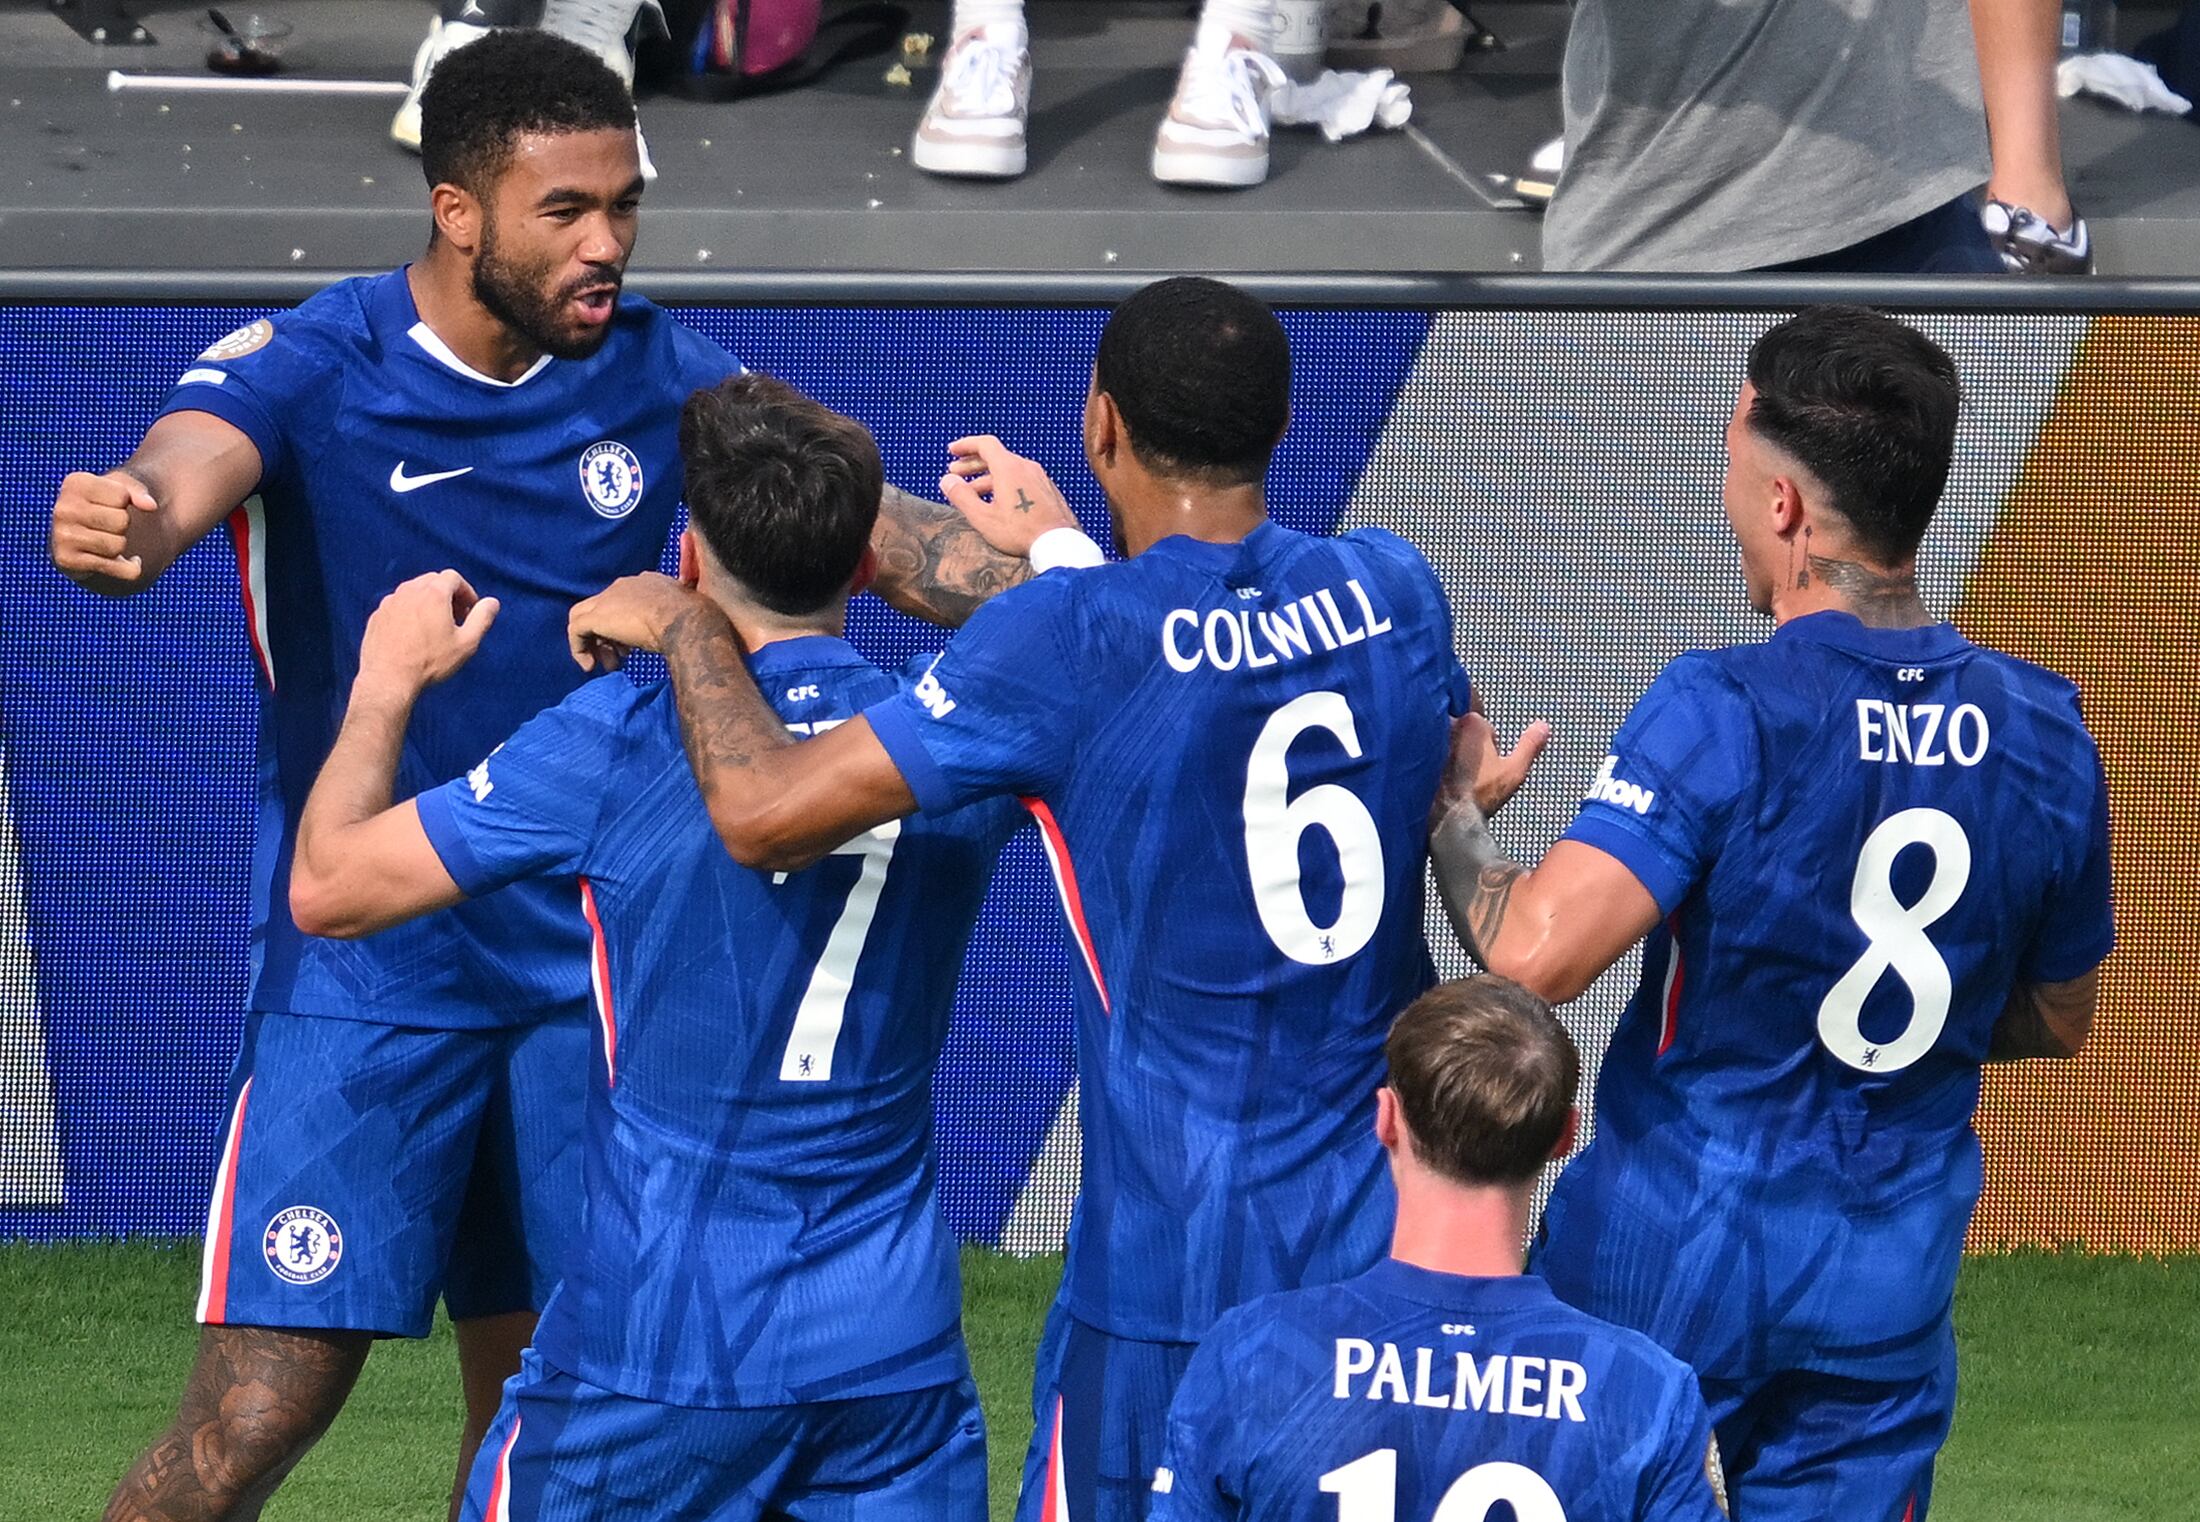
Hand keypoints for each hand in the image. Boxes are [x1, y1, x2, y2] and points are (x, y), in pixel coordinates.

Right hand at [50, 469, 156, 586]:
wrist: (78, 537)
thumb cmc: (104, 507)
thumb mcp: (121, 490)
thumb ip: (138, 492)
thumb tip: (151, 505)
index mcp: (74, 484)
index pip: (121, 496)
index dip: (124, 501)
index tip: (110, 503)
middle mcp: (62, 509)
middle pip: (121, 521)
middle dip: (123, 525)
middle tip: (108, 525)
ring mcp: (62, 536)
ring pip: (118, 545)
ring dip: (120, 545)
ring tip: (106, 539)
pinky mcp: (68, 561)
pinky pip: (120, 569)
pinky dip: (130, 568)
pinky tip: (122, 560)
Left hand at [358, 570, 498, 696]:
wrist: (388, 678)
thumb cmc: (430, 662)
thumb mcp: (466, 643)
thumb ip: (482, 618)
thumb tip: (492, 602)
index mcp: (433, 594)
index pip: (453, 577)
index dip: (466, 591)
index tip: (470, 610)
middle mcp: (409, 591)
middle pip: (432, 580)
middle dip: (447, 594)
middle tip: (454, 617)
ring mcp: (389, 602)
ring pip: (412, 591)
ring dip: (427, 602)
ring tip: (433, 626)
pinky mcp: (377, 615)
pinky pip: (397, 605)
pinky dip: (409, 612)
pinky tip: (412, 634)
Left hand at [568, 572, 700, 672]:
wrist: (687, 621)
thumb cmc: (694, 622)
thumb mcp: (685, 617)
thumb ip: (674, 620)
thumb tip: (678, 634)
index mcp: (646, 583)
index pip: (623, 601)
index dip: (624, 625)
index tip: (631, 647)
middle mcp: (624, 585)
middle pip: (601, 608)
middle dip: (606, 636)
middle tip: (617, 659)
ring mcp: (608, 599)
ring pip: (583, 617)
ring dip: (592, 644)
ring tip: (605, 666)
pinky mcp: (597, 616)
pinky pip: (576, 631)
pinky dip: (579, 649)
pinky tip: (589, 666)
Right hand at [939, 435, 1077, 557]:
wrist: (1059, 544)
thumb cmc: (1020, 532)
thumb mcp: (983, 517)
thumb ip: (962, 496)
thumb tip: (947, 480)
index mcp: (1009, 467)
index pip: (985, 444)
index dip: (966, 445)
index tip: (952, 451)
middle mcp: (1026, 467)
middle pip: (996, 457)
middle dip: (972, 464)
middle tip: (955, 474)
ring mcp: (1040, 478)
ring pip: (1008, 470)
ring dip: (987, 477)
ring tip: (972, 492)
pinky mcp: (1048, 491)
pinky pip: (1022, 480)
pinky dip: (1004, 484)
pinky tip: (997, 502)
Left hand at [1432, 712, 1551, 828]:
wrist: (1447, 817)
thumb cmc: (1480, 795)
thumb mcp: (1514, 771)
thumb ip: (1529, 745)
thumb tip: (1543, 725)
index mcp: (1472, 723)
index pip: (1484, 726)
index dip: (1490, 746)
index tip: (1486, 766)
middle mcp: (1448, 724)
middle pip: (1463, 732)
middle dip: (1468, 748)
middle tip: (1470, 775)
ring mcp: (1429, 738)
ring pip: (1446, 742)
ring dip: (1451, 755)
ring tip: (1454, 780)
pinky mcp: (1416, 754)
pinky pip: (1427, 753)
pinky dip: (1433, 764)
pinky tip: (1440, 782)